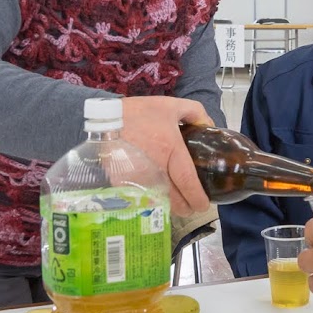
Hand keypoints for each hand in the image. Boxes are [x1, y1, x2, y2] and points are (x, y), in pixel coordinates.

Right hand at [120, 96, 214, 215]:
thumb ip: (196, 113)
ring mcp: (138, 180)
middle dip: (187, 207)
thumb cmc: (139, 113)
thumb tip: (209, 126)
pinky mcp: (123, 185)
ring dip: (170, 204)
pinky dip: (151, 198)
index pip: (188, 183)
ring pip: (160, 203)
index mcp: (170, 151)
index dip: (198, 198)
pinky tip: (155, 191)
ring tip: (175, 198)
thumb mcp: (172, 105)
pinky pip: (142, 197)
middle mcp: (155, 170)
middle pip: (175, 202)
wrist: (103, 120)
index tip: (205, 205)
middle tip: (192, 204)